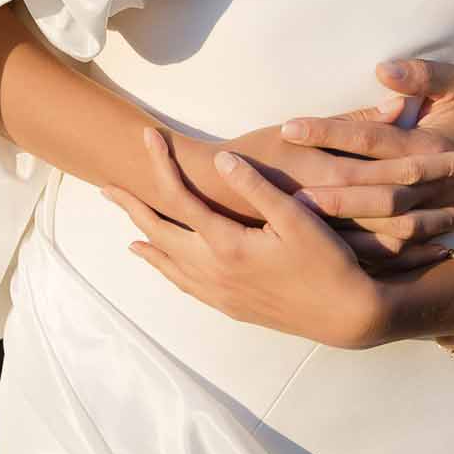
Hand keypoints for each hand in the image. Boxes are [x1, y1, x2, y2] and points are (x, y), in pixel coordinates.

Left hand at [101, 129, 382, 348]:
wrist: (345, 316)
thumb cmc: (327, 262)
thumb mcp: (296, 218)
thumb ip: (255, 188)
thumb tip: (219, 160)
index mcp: (226, 245)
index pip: (179, 198)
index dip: (160, 164)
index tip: (145, 137)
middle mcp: (213, 272)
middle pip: (160, 233)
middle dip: (134, 207)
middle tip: (108, 187)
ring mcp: (220, 293)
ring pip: (168, 264)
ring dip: (146, 240)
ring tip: (127, 227)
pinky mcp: (231, 306)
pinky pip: (185, 284)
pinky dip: (166, 269)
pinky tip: (164, 264)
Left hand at [278, 58, 453, 255]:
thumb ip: (422, 76)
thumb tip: (384, 70)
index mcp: (423, 143)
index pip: (367, 137)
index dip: (329, 130)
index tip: (288, 127)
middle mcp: (422, 183)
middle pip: (364, 185)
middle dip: (320, 186)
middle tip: (273, 187)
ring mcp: (422, 212)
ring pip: (374, 223)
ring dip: (335, 223)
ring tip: (291, 220)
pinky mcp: (422, 229)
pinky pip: (389, 247)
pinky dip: (359, 251)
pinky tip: (323, 253)